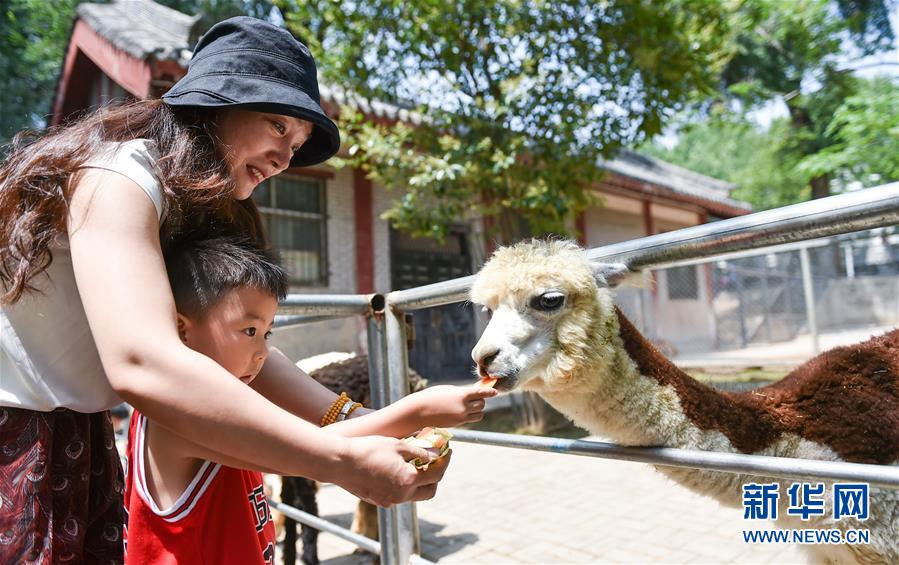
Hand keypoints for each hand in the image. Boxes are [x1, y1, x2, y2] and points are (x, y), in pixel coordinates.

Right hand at [335, 435, 451, 506]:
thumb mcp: (397, 445)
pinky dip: (404, 485)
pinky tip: (397, 471)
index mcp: (409, 480)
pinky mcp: (378, 501)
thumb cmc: (367, 449)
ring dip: (419, 482)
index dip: (445, 461)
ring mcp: (389, 501)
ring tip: (415, 464)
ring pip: (413, 495)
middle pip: (430, 491)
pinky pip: (398, 495)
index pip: (437, 474)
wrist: (339, 462)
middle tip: (435, 462)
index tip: (447, 452)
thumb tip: (435, 455)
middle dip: (436, 477)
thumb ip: (419, 452)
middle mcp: (401, 495)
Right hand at [409, 384, 497, 426]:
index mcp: (462, 395)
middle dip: (480, 400)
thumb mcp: (449, 390)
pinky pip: (470, 419)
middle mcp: (463, 407)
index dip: (490, 392)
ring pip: (479, 414)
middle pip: (482, 404)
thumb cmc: (432, 396)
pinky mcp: (458, 424)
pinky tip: (463, 410)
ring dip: (477, 409)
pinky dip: (470, 415)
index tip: (496, 392)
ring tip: (470, 404)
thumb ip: (463, 391)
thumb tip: (476, 392)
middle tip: (475, 396)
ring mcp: (461, 417)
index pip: (482, 393)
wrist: (419, 411)